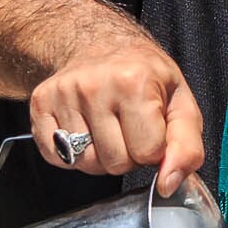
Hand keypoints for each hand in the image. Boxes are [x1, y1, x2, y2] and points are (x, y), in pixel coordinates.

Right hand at [28, 33, 206, 192]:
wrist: (102, 45)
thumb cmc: (144, 75)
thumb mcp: (181, 103)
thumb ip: (186, 147)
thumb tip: (169, 183)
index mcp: (134, 81)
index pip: (147, 154)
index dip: (153, 148)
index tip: (151, 127)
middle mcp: (94, 85)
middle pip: (115, 163)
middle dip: (127, 155)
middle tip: (128, 126)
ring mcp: (63, 93)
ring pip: (85, 164)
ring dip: (100, 155)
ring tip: (107, 126)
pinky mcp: (40, 103)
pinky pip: (56, 158)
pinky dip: (72, 154)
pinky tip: (84, 128)